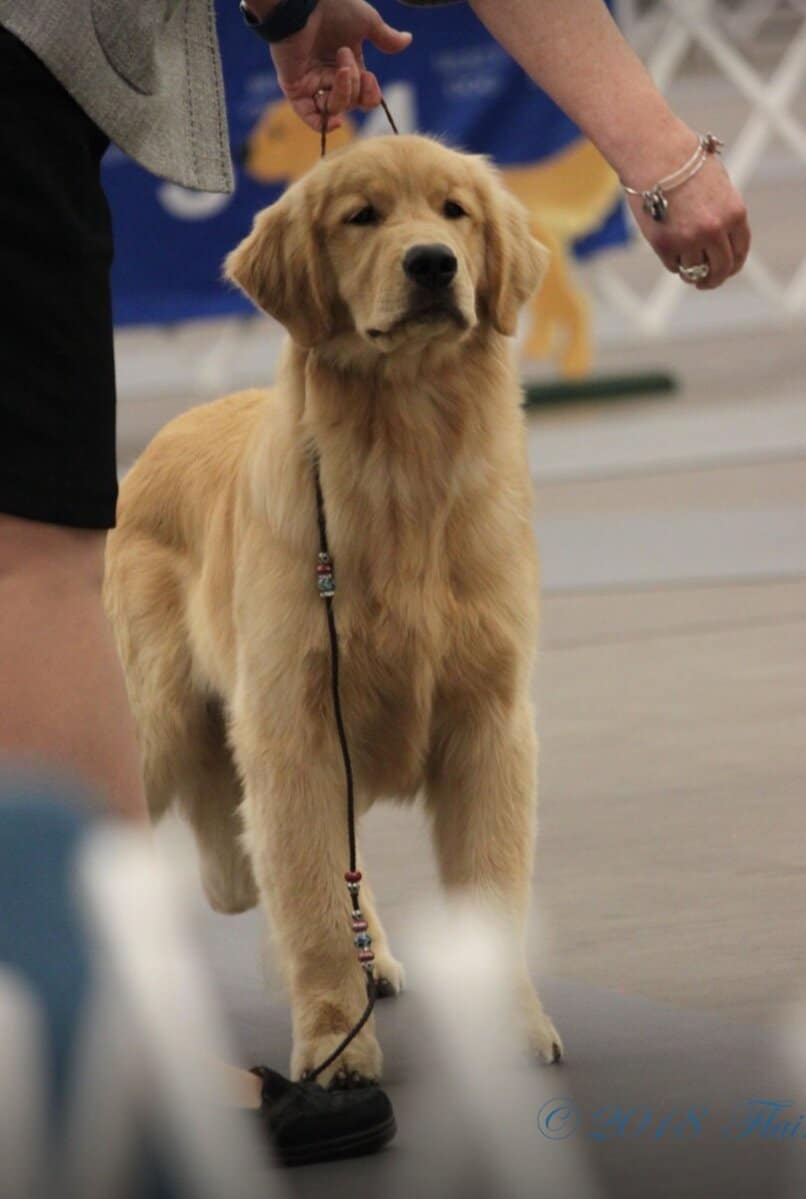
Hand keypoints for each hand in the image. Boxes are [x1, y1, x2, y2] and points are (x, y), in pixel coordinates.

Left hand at [269, 0, 411, 131]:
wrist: (305, 2)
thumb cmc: (334, 6)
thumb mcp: (367, 22)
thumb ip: (385, 37)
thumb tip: (408, 40)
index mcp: (347, 64)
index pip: (363, 96)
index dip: (370, 95)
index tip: (370, 80)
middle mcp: (329, 76)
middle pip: (351, 103)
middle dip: (354, 84)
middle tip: (344, 54)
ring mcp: (311, 83)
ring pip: (334, 108)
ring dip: (343, 91)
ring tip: (340, 67)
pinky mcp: (294, 87)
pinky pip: (309, 116)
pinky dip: (322, 124)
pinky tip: (337, 121)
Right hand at [625, 133, 750, 290]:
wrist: (655, 154)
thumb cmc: (685, 164)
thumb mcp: (719, 186)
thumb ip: (724, 214)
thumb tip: (721, 242)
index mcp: (734, 214)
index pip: (740, 252)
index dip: (733, 265)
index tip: (726, 271)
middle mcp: (715, 230)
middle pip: (720, 269)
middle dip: (714, 279)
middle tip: (706, 283)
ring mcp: (689, 240)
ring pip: (695, 272)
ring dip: (691, 274)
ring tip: (686, 271)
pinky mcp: (664, 245)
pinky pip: (673, 265)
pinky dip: (674, 263)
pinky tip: (671, 252)